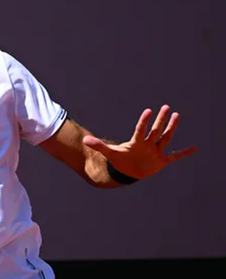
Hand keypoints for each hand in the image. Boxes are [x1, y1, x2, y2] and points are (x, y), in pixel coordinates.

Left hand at [82, 105, 197, 179]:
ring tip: (177, 115)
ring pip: (165, 138)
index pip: (141, 130)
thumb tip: (84, 140)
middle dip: (161, 120)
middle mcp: (148, 144)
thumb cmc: (119, 160)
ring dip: (171, 128)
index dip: (143, 122)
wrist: (127, 172)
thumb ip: (98, 146)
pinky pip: (175, 156)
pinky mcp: (161, 160)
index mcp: (136, 142)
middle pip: (155, 130)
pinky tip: (194, 148)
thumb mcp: (109, 153)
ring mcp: (155, 151)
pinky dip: (184, 153)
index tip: (148, 111)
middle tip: (166, 107)